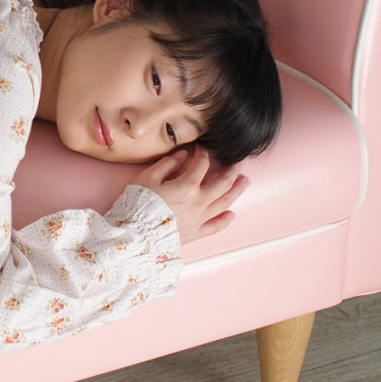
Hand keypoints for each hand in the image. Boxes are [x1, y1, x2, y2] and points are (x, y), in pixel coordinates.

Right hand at [133, 143, 248, 243]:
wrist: (135, 233)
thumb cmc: (138, 204)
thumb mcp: (148, 177)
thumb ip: (167, 164)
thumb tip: (183, 156)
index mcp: (187, 186)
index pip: (202, 164)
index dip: (203, 153)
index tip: (201, 148)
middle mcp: (198, 201)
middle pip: (223, 183)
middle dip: (232, 169)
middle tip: (238, 162)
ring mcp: (199, 218)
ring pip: (225, 202)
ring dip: (237, 190)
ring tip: (245, 181)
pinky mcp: (195, 233)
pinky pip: (215, 227)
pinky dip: (225, 220)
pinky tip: (231, 214)